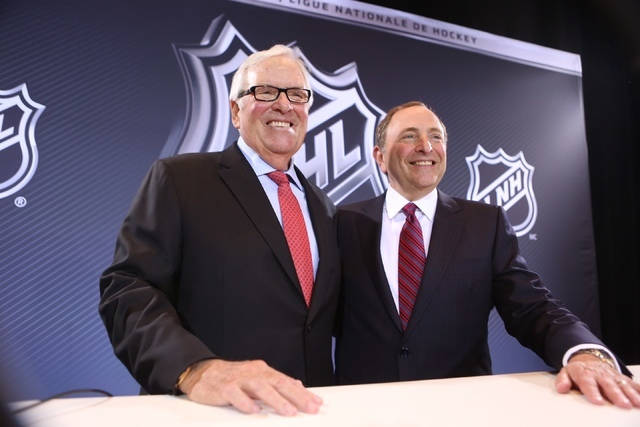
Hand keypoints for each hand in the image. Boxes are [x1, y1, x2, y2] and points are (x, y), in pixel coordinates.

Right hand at [178, 359, 322, 415]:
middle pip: (278, 383)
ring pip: (260, 387)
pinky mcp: (223, 387)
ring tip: (288, 411)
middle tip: (310, 408)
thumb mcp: (256, 378)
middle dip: (296, 396)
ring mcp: (238, 379)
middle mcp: (253, 373)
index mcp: (262, 371)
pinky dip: (245, 402)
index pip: (286, 382)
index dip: (303, 393)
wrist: (201, 372)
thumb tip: (298, 385)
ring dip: (276, 400)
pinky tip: (254, 410)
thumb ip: (275, 383)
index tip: (317, 403)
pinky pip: (235, 394)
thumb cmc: (231, 378)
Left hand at [556, 353, 639, 408]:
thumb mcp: (566, 373)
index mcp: (585, 374)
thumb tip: (561, 388)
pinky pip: (631, 383)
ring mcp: (612, 376)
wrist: (588, 359)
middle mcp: (600, 374)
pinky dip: (638, 389)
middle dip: (617, 395)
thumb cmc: (578, 371)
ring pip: (623, 384)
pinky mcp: (621, 378)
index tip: (598, 402)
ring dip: (631, 394)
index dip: (593, 392)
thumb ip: (563, 380)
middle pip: (609, 385)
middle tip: (623, 405)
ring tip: (637, 404)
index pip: (588, 383)